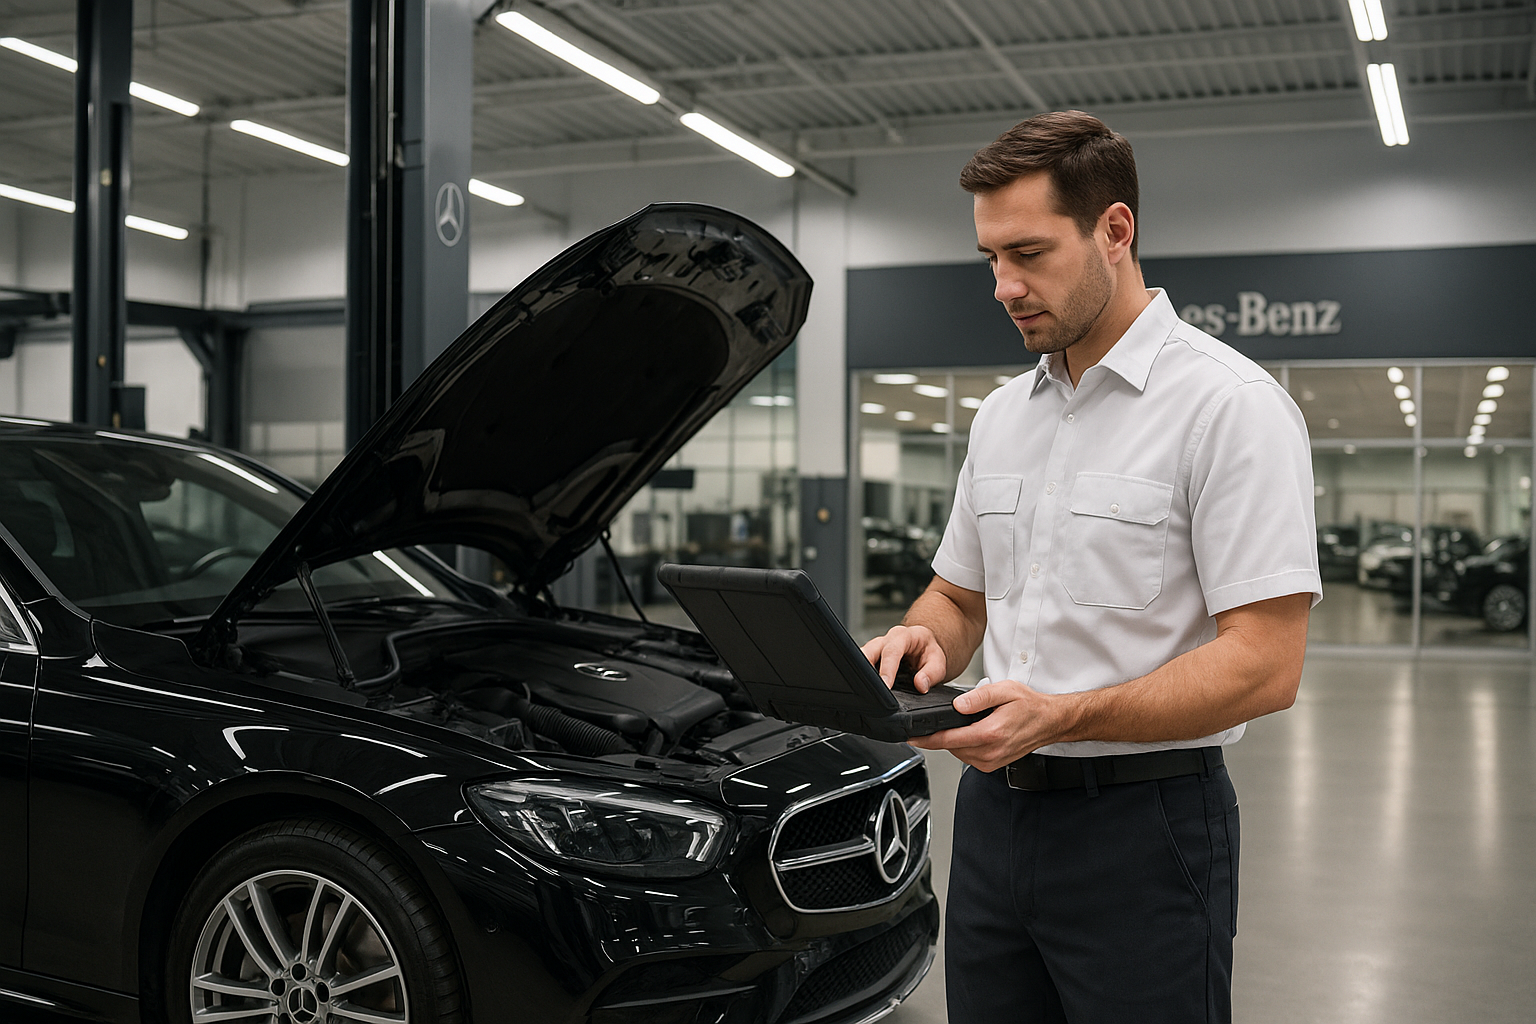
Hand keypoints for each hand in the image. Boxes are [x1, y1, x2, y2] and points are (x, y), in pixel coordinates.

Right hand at [861, 624, 946, 691]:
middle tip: (867, 688)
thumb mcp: (938, 662)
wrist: (923, 645)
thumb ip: (931, 674)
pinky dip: (863, 676)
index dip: (887, 669)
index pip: (892, 651)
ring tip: (865, 690)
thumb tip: (921, 685)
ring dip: (861, 673)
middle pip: (869, 651)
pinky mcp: (870, 657)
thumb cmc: (928, 652)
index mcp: (903, 636)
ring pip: (861, 657)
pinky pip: (862, 665)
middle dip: (864, 668)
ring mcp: (875, 648)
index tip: (886, 686)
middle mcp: (885, 640)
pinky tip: (866, 687)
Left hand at [908, 678, 1076, 771]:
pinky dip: (962, 746)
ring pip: (957, 754)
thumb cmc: (1029, 706)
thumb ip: (979, 697)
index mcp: (990, 734)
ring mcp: (991, 761)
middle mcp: (990, 752)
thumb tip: (957, 705)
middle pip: (950, 748)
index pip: (949, 739)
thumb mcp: (1005, 690)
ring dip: (950, 741)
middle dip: (937, 736)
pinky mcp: (991, 765)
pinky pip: (967, 758)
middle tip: (931, 722)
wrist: (1049, 721)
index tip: (911, 737)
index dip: (927, 738)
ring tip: (956, 724)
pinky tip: (968, 733)